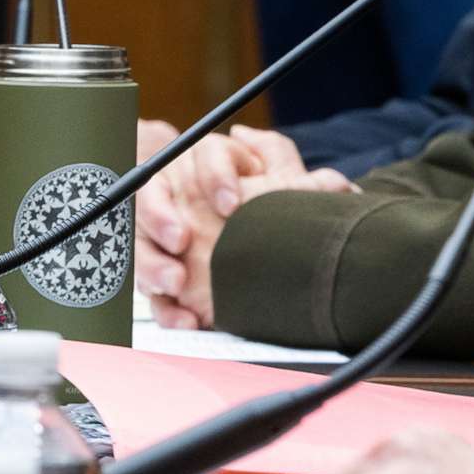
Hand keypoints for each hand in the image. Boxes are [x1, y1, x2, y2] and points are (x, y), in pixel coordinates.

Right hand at [137, 124, 352, 328]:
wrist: (225, 219)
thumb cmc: (251, 191)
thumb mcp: (272, 176)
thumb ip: (290, 170)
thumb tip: (337, 184)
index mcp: (206, 159)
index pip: (203, 154)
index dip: (214, 176)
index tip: (232, 203)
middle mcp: (174, 190)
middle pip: (151, 196)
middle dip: (161, 219)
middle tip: (183, 241)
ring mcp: (153, 230)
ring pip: (137, 241)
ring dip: (152, 263)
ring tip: (176, 282)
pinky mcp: (151, 269)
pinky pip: (142, 287)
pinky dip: (162, 306)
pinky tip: (183, 319)